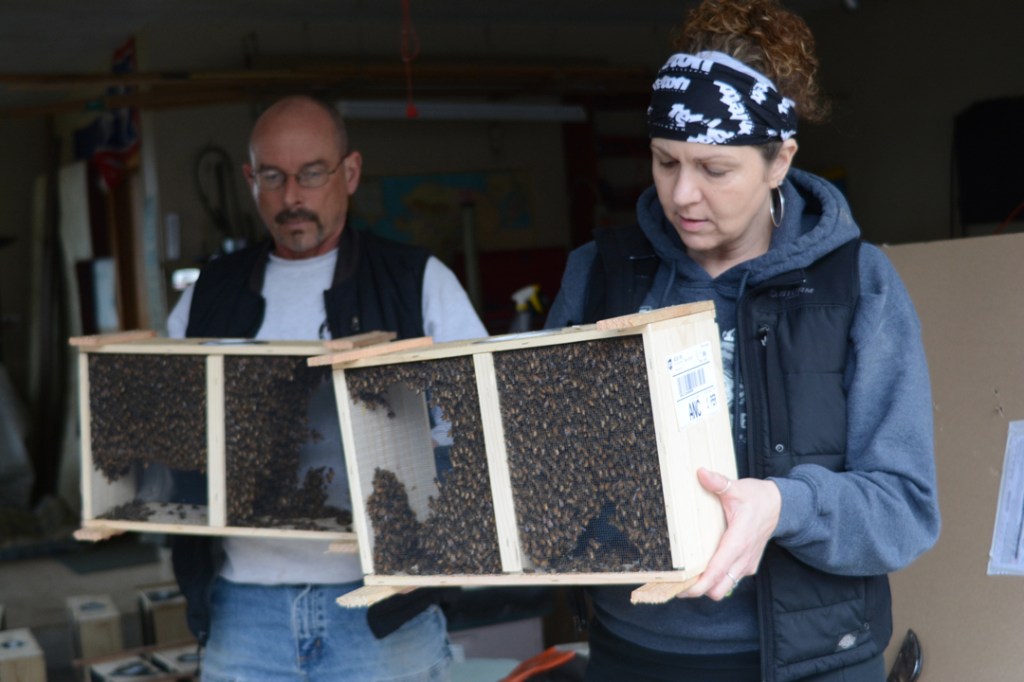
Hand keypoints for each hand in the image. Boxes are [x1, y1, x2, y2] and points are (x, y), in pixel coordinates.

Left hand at [679, 468, 781, 600]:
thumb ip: (718, 482)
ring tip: (684, 579)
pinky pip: (728, 580)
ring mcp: (745, 564)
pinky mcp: (746, 565)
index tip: (681, 587)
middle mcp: (743, 558)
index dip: (699, 584)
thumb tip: (701, 473)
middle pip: (718, 589)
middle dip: (697, 590)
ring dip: (706, 587)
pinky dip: (715, 580)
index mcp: (738, 541)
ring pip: (723, 587)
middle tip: (676, 583)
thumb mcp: (737, 488)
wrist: (780, 506)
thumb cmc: (757, 498)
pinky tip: (700, 570)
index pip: (717, 571)